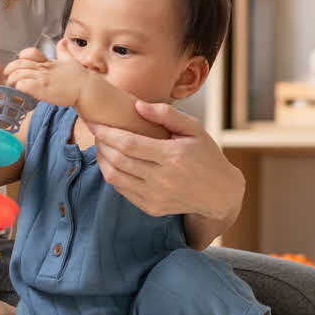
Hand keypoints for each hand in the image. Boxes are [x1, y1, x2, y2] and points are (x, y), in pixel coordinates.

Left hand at [5, 47, 89, 106]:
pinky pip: (24, 85)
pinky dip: (19, 87)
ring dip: (12, 80)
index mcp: (47, 62)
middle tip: (8, 77)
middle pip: (20, 64)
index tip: (17, 65)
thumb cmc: (79, 77)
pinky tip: (20, 90)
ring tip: (11, 86)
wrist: (87, 88)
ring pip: (19, 75)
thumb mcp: (69, 60)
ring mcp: (42, 78)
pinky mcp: (43, 89)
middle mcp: (43, 68)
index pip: (29, 53)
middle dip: (10, 70)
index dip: (20, 57)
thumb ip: (63, 51)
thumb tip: (62, 41)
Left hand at [88, 101, 242, 223]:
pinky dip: (112, 175)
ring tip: (101, 145)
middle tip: (95, 130)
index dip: (107, 133)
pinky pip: (122, 191)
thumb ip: (167, 114)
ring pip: (115, 178)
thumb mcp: (194, 129)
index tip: (95, 122)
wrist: (220, 193)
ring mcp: (156, 197)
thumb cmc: (206, 155)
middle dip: (101, 144)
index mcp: (173, 156)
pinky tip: (113, 162)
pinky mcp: (152, 208)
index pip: (129, 144)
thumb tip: (138, 106)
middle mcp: (162, 179)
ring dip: (102, 160)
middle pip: (118, 160)